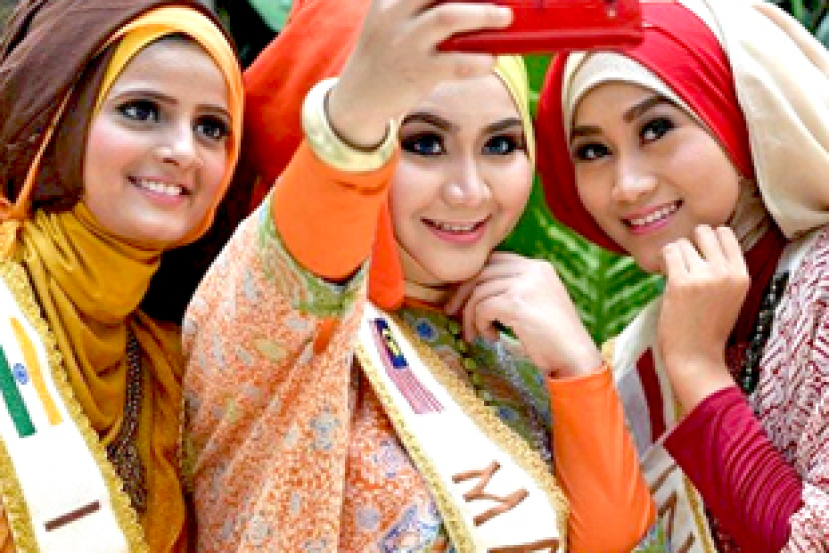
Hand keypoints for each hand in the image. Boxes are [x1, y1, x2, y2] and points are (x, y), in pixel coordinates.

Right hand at [327, 0, 511, 147]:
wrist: (358, 98)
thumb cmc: (384, 54)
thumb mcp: (388, 19)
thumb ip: (415, 6)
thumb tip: (469, 4)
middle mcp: (394, 15)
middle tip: (500, 0)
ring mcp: (406, 44)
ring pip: (448, 16)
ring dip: (483, 15)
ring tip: (504, 17)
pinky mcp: (418, 73)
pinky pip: (458, 63)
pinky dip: (480, 60)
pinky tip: (490, 60)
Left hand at [444, 252, 601, 377]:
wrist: (575, 356)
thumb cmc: (553, 336)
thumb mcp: (536, 303)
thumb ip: (513, 289)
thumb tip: (474, 290)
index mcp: (538, 267)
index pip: (495, 260)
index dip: (474, 277)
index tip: (462, 296)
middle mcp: (533, 270)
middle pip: (482, 272)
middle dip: (462, 293)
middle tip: (451, 312)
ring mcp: (525, 285)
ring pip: (479, 291)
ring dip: (471, 315)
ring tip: (476, 333)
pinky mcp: (517, 303)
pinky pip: (483, 308)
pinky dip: (480, 324)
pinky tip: (492, 337)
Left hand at [658, 225, 747, 409]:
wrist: (696, 357)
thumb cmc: (708, 328)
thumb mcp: (729, 296)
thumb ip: (722, 270)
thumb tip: (702, 238)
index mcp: (741, 274)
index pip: (726, 233)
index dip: (708, 239)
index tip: (698, 255)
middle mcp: (725, 272)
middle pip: (704, 231)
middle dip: (690, 243)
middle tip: (684, 264)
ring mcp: (704, 276)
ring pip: (682, 243)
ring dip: (674, 256)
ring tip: (675, 276)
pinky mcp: (681, 282)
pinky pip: (668, 253)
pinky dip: (663, 262)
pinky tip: (665, 276)